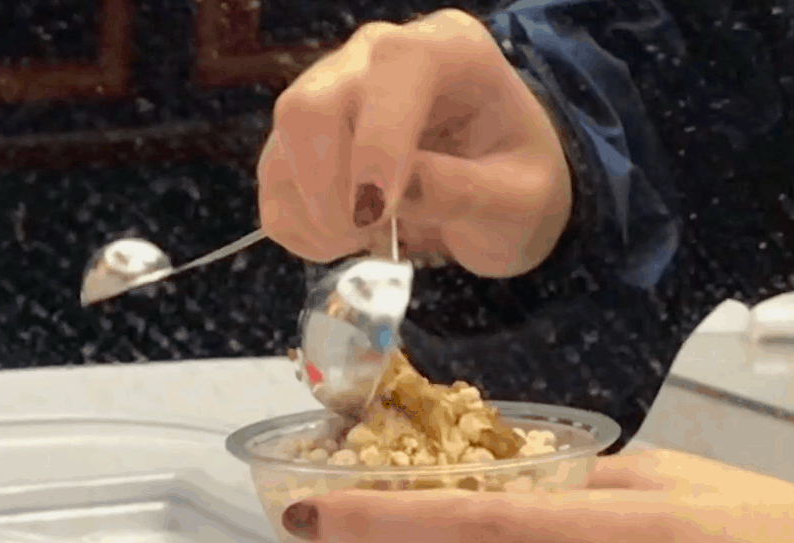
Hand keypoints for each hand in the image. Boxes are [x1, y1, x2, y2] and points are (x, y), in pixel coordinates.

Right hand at [256, 9, 573, 276]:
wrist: (501, 193)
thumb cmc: (519, 186)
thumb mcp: (518, 200)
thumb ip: (461, 192)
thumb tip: (384, 196)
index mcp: (449, 50)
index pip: (391, 72)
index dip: (375, 145)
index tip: (377, 217)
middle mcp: (379, 55)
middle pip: (311, 106)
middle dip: (328, 191)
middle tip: (367, 238)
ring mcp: (334, 90)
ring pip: (283, 145)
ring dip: (314, 214)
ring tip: (367, 241)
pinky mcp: (305, 137)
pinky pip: (274, 182)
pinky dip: (300, 227)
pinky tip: (347, 238)